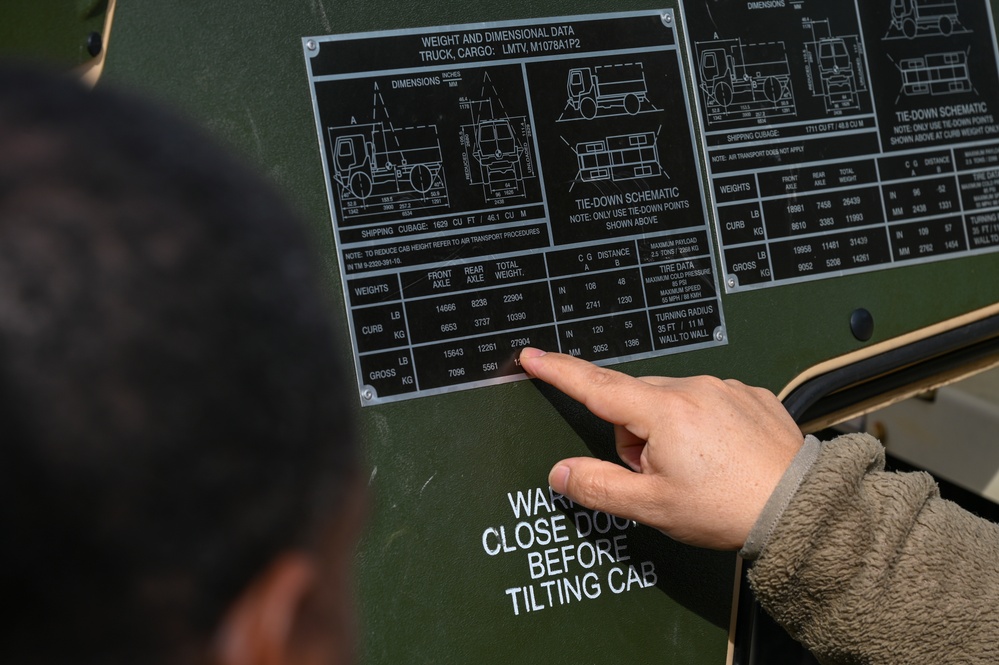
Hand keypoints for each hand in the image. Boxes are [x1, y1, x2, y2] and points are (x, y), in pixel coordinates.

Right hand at [519, 348, 803, 549]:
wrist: (802, 508)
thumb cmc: (728, 508)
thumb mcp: (653, 506)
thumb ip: (599, 486)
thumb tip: (561, 473)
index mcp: (663, 412)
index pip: (596, 386)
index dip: (559, 371)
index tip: (533, 356)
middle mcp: (694, 389)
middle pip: (635, 400)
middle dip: (632, 433)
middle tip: (656, 474)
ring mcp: (725, 388)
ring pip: (671, 400)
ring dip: (667, 429)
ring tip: (696, 470)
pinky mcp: (750, 396)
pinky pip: (707, 400)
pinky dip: (702, 423)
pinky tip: (720, 456)